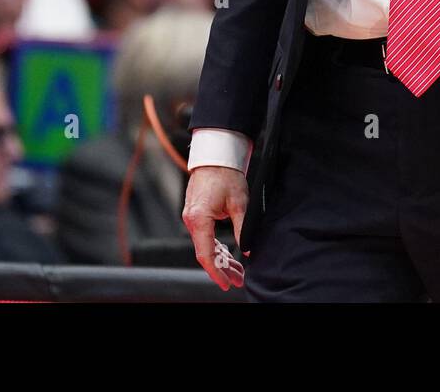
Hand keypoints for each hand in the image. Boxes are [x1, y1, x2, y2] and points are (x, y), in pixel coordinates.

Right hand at [182, 165, 248, 289]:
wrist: (215, 156)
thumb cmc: (226, 175)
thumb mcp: (239, 203)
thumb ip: (242, 229)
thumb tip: (248, 249)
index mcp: (199, 219)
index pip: (206, 255)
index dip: (216, 272)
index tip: (227, 284)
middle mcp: (192, 221)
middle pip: (206, 254)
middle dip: (222, 269)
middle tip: (239, 279)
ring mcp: (193, 218)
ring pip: (206, 247)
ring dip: (221, 259)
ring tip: (238, 271)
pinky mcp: (197, 215)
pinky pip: (205, 237)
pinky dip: (217, 248)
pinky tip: (229, 255)